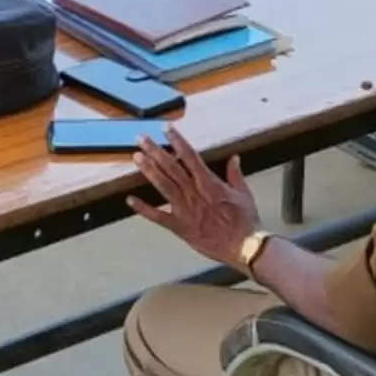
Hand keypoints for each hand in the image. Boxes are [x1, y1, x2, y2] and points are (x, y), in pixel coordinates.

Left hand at [128, 127, 261, 272]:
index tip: (166, 128)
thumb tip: (234, 158)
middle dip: (155, 151)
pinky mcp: (180, 227)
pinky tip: (130, 200)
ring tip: (136, 157)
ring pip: (163, 185)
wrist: (243, 247)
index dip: (177, 141)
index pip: (190, 156)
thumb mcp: (243, 193)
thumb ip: (235, 174)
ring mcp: (185, 210)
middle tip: (141, 139)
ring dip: (149, 171)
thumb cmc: (245, 221)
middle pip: (171, 167)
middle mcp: (194, 193)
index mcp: (209, 183)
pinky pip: (158, 217)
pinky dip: (143, 209)